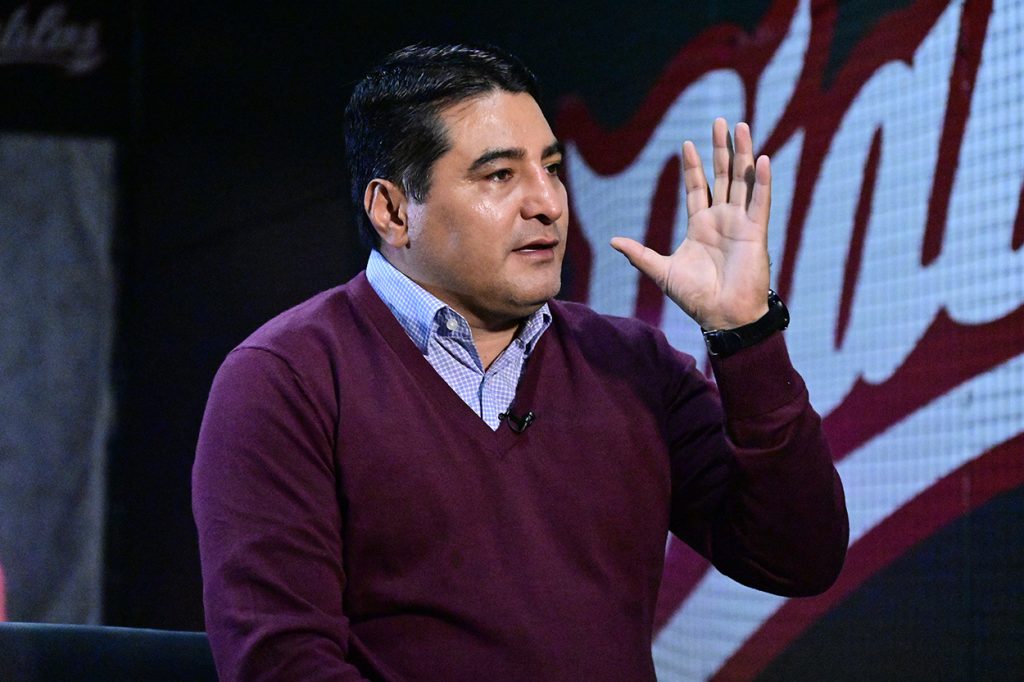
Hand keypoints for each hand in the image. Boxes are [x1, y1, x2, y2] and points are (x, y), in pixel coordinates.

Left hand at [611, 118, 770, 329]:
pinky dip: (763, 181)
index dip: (693, 166)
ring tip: (741, 127)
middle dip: (720, 148)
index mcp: (701, 226)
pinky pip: (761, 201)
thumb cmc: (695, 297)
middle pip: (722, 175)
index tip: (687, 144)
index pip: (697, 188)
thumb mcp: (661, 271)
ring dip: (743, 153)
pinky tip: (763, 159)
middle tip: (719, 120)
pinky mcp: (757, 232)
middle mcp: (722, 219)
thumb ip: (639, 254)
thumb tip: (613, 241)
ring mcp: (741, 223)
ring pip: (743, 180)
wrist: (722, 316)